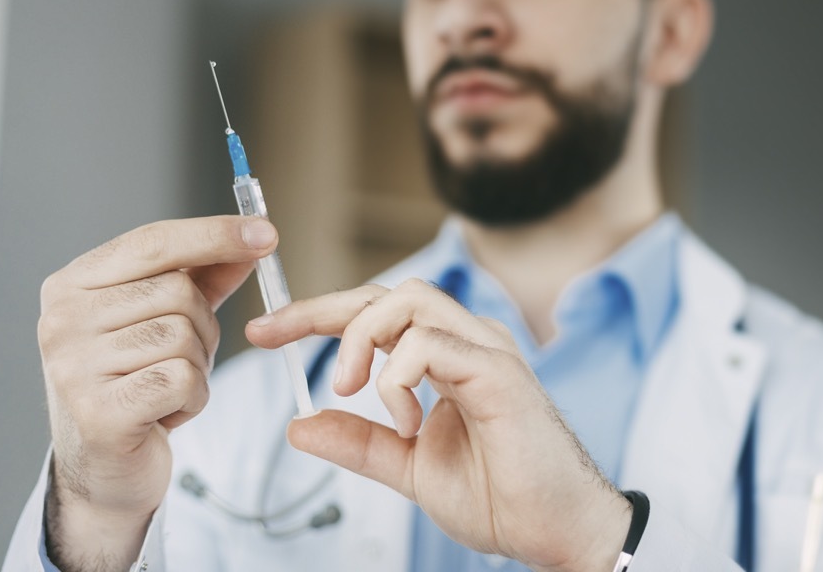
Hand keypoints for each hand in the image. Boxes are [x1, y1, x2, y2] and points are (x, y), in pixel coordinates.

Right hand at [38, 215, 277, 569]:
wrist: (103, 470)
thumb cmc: (135, 384)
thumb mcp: (164, 319)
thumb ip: (203, 276)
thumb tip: (253, 237)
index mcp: (71, 285)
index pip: (152, 242)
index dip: (213, 234)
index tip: (266, 233)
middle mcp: (62, 320)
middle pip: (178, 293)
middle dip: (203, 327)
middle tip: (179, 360)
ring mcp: (74, 367)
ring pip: (184, 337)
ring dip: (197, 367)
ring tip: (164, 389)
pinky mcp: (98, 412)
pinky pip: (184, 380)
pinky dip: (192, 399)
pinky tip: (165, 414)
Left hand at [246, 279, 631, 571]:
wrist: (555, 531)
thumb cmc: (501, 495)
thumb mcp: (408, 466)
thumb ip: (360, 442)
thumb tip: (301, 424)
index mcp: (448, 356)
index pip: (376, 313)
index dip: (318, 314)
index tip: (267, 332)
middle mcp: (468, 340)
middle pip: (387, 292)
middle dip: (323, 309)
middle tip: (276, 338)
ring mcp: (486, 350)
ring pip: (410, 300)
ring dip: (363, 338)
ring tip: (350, 388)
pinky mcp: (499, 371)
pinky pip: (431, 344)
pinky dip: (398, 378)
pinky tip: (406, 422)